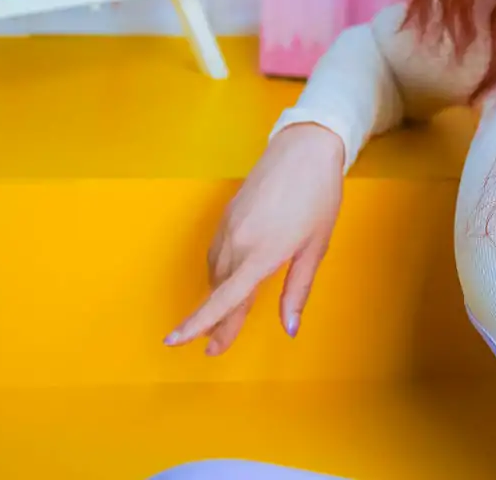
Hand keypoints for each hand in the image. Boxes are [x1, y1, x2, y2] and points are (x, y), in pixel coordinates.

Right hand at [164, 122, 346, 354]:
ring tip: (224, 320)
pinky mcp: (227, 214)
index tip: (176, 342)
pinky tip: (227, 280)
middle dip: (214, 323)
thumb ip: (297, 291)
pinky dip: (218, 273)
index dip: (199, 324)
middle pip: (219, 292)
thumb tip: (289, 328)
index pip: (224, 300)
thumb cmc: (319, 197)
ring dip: (217, 297)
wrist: (305, 148)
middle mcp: (239, 242)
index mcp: (262, 255)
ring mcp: (229, 226)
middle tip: (213, 348)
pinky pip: (216, 253)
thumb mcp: (316, 247)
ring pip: (215, 273)